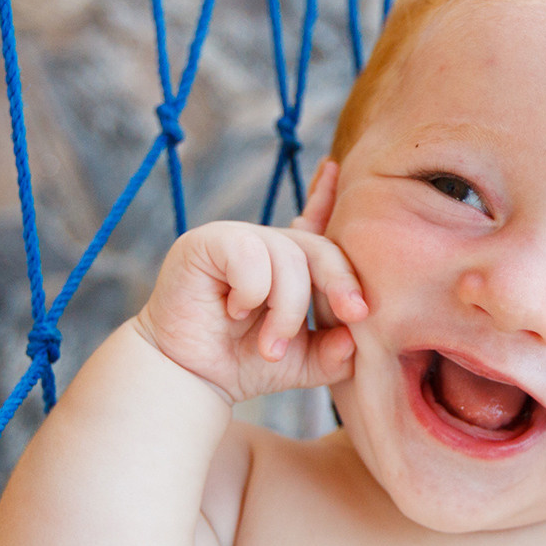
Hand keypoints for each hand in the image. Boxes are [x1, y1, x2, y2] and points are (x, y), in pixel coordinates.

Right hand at [132, 162, 365, 403]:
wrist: (191, 379)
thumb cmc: (244, 363)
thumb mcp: (304, 363)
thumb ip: (337, 353)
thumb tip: (355, 337)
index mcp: (289, 264)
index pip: (315, 221)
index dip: (326, 196)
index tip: (333, 166)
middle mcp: (265, 244)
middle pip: (319, 247)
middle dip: (341, 281)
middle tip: (354, 316)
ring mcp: (236, 238)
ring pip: (288, 257)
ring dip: (287, 310)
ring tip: (270, 347)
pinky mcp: (206, 242)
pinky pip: (251, 256)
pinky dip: (251, 292)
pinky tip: (232, 310)